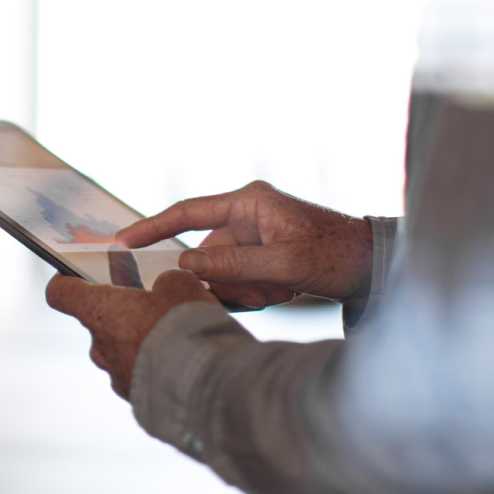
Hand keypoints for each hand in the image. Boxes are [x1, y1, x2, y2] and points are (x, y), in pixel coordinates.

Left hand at [45, 269, 217, 398]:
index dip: (67, 281)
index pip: (61, 293)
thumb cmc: (183, 326)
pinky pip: (141, 373)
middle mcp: (100, 346)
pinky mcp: (136, 399)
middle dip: (123, 309)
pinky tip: (184, 359)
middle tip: (152, 300)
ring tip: (178, 333)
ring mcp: (116, 375)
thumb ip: (165, 281)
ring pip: (123, 349)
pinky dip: (157, 365)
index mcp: (100, 310)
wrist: (202, 383)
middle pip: (100, 321)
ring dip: (142, 339)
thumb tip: (165, 288)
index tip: (74, 275)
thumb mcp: (180, 284)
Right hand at [117, 180, 372, 309]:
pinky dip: (256, 292)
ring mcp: (253, 235)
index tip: (122, 243)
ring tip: (282, 288)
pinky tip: (283, 290)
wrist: (371, 265)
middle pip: (208, 255)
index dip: (152, 227)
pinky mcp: (260, 254)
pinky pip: (239, 280)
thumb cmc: (335, 254)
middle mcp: (246, 214)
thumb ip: (233, 264)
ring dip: (248, 289)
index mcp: (248, 202)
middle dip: (230, 280)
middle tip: (266, 289)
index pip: (187, 212)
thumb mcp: (285, 263)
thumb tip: (185, 264)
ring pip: (223, 273)